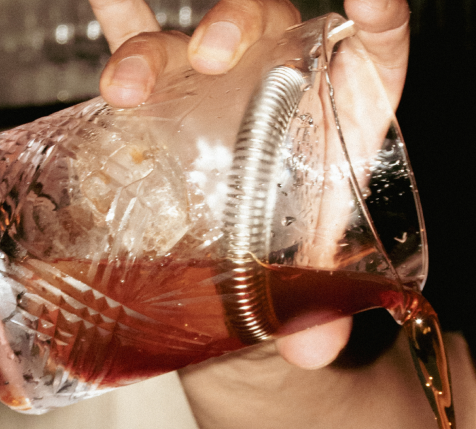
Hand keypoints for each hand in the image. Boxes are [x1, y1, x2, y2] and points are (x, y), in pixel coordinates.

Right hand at [91, 0, 410, 367]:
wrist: (243, 281)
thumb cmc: (294, 261)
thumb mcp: (312, 287)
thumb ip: (320, 316)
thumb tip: (313, 346)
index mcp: (343, 116)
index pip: (376, 53)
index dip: (379, 18)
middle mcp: (283, 82)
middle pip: (271, 25)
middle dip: (239, 23)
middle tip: (214, 56)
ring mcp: (222, 81)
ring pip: (192, 35)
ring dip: (156, 49)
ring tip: (129, 87)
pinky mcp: (170, 91)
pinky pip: (135, 38)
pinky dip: (114, 17)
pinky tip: (96, 1)